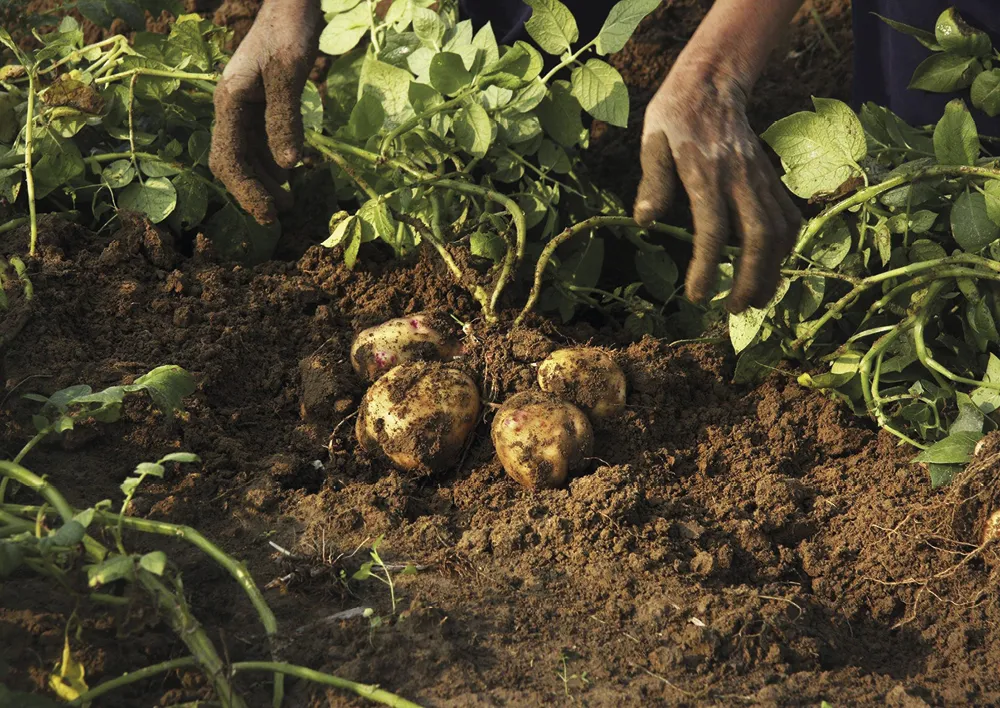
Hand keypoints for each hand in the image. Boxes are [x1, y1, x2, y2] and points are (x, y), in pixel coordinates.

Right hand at [209, 0, 320, 223]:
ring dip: (264, 181)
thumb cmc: (288, 32)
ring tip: (287, 204)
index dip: (246, 191)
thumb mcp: (289, 74)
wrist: (291, 4)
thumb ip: (286, 118)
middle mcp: (230, 107)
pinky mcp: (259, 104)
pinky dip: (272, 163)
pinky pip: (259, 142)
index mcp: (228, 100)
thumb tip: (288, 167)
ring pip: (247, 155)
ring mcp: (243, 106)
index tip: (268, 214)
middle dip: (253, 192)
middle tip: (280, 216)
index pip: (228, 159)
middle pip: (233, 162)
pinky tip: (288, 176)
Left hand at [634, 65, 800, 313]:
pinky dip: (785, 248)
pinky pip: (788, 217)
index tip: (698, 296)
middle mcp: (740, 179)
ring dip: (772, 270)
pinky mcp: (771, 179)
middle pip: (758, 236)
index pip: (712, 229)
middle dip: (751, 278)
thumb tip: (644, 221)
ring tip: (756, 299)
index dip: (707, 267)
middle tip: (737, 309)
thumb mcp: (653, 142)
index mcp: (706, 173)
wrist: (713, 83)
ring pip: (779, 231)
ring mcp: (761, 179)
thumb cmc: (675, 116)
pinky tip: (772, 268)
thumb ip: (652, 182)